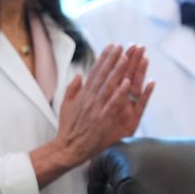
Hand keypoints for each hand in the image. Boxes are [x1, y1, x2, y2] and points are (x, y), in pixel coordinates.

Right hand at [32, 44, 152, 186]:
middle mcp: (89, 98)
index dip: (104, 57)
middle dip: (113, 58)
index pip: (95, 71)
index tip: (112, 46)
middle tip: (123, 45)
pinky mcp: (102, 119)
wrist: (68, 148)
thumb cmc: (68, 128)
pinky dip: (120, 93)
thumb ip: (73, 89)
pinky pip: (113, 103)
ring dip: (118, 70)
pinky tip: (128, 83)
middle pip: (103, 74)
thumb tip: (79, 75)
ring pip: (109, 85)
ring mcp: (96, 108)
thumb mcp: (66, 106)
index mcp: (83, 94)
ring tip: (127, 57)